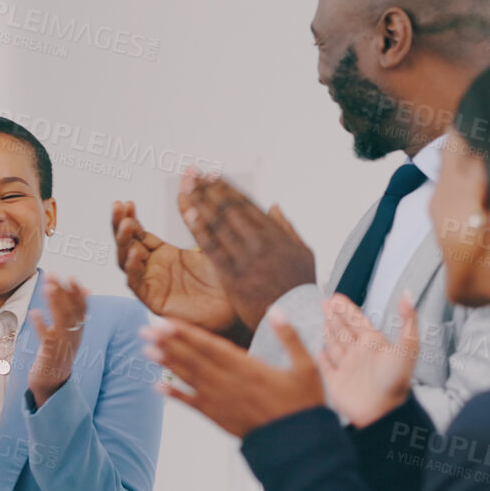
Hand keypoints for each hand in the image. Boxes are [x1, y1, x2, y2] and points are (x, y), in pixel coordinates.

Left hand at [28, 275, 86, 407]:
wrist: (52, 384)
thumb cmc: (58, 355)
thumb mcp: (70, 335)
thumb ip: (75, 315)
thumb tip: (87, 290)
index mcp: (78, 332)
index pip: (82, 309)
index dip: (78, 293)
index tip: (72, 276)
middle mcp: (73, 337)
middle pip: (70, 311)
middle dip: (62, 292)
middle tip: (53, 274)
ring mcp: (62, 346)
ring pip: (60, 321)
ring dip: (54, 303)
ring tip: (48, 287)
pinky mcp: (49, 355)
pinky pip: (46, 337)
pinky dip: (40, 324)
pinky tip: (34, 312)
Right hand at [112, 200, 242, 335]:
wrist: (236, 308)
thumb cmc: (224, 277)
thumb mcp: (207, 239)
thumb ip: (193, 214)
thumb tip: (187, 182)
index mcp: (163, 254)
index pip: (138, 233)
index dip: (130, 217)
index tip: (127, 202)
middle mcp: (153, 268)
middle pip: (127, 244)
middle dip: (120, 225)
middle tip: (117, 206)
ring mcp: (152, 284)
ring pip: (126, 262)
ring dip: (124, 243)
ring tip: (126, 225)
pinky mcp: (155, 301)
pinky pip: (136, 285)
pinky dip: (133, 269)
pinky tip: (134, 254)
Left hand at [141, 312, 324, 437]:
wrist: (297, 444)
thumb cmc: (302, 404)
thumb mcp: (306, 367)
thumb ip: (289, 337)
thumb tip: (276, 311)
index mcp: (248, 367)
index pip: (210, 345)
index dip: (186, 333)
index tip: (166, 322)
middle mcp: (229, 382)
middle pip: (193, 359)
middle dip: (167, 343)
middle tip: (144, 330)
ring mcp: (221, 400)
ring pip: (189, 377)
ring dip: (166, 362)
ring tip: (146, 349)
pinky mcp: (218, 416)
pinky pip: (191, 403)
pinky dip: (174, 394)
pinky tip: (156, 386)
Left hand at [178, 171, 315, 332]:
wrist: (295, 316)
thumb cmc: (299, 285)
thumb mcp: (302, 252)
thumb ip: (286, 227)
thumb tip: (273, 205)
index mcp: (274, 233)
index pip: (245, 203)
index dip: (226, 187)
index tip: (212, 175)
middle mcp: (260, 241)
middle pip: (229, 209)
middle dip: (209, 189)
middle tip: (192, 174)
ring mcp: (246, 258)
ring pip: (219, 224)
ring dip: (201, 203)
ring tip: (187, 187)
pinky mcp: (233, 276)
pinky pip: (212, 249)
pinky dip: (200, 230)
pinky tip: (189, 214)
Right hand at [318, 294, 419, 428]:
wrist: (383, 412)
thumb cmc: (396, 381)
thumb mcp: (407, 347)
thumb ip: (407, 320)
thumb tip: (407, 294)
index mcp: (374, 343)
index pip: (357, 320)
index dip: (347, 309)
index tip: (336, 297)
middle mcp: (360, 354)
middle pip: (345, 330)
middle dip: (335, 316)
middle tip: (325, 302)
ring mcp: (347, 368)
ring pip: (336, 346)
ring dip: (330, 333)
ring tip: (324, 321)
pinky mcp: (337, 383)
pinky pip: (327, 367)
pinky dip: (323, 359)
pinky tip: (319, 351)